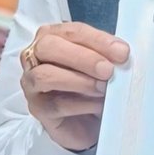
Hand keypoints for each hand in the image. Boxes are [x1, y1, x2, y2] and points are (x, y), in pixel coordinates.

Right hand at [19, 21, 129, 151]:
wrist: (89, 123)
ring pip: (45, 75)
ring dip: (79, 81)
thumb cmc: (94, 86)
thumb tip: (121, 53)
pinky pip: (54, 104)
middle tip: (108, 70)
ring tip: (103, 88)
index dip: (98, 40)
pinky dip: (80, 104)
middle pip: (50, 47)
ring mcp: (31, 83)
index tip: (122, 52)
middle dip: (83, 57)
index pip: (73, 31)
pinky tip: (97, 105)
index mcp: (54, 37)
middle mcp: (36, 56)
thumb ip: (108, 56)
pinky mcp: (36, 109)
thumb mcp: (104, 66)